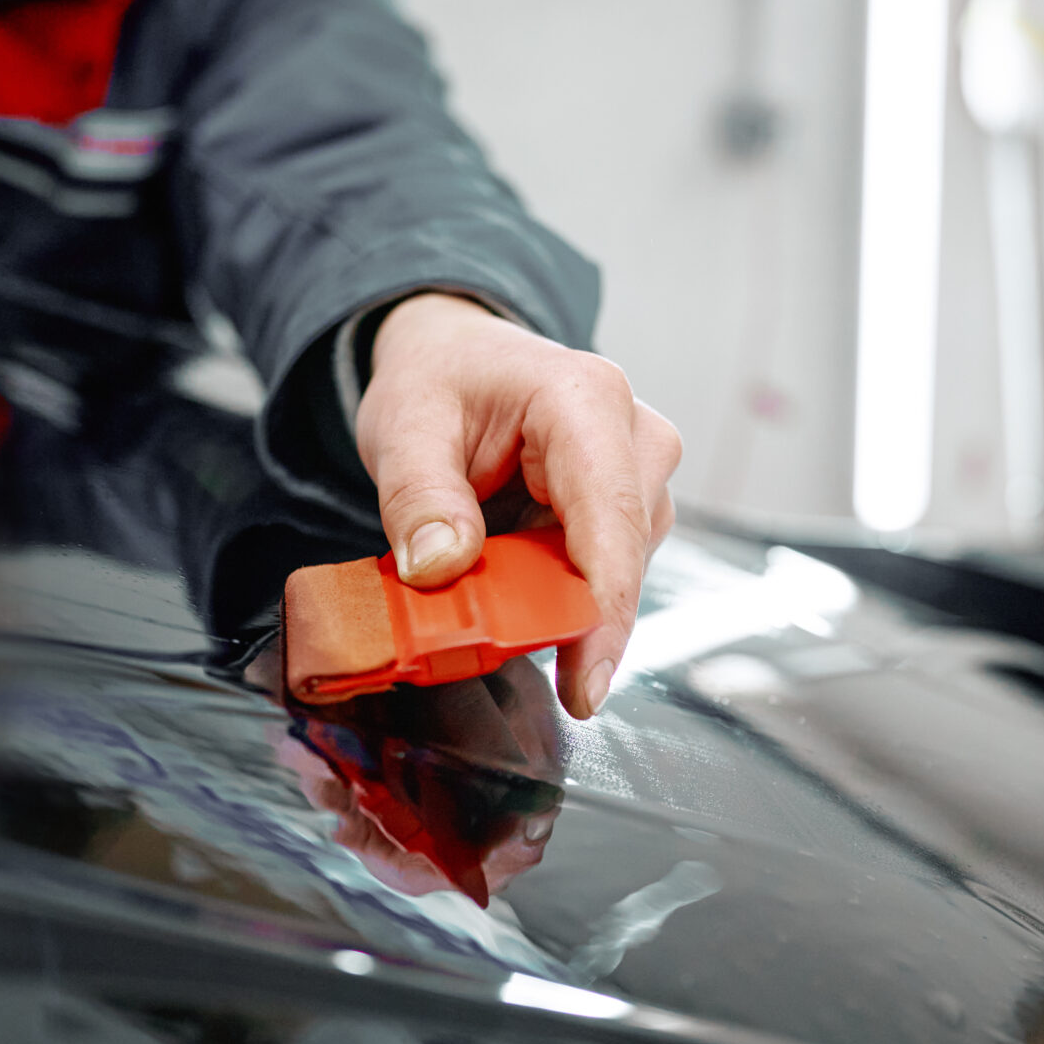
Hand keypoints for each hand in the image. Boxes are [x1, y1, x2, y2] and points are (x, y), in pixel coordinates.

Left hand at [354, 292, 681, 718]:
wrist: (456, 356)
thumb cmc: (439, 379)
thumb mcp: (403, 425)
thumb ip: (418, 495)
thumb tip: (440, 568)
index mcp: (585, 400)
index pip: (613, 520)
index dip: (604, 613)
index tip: (585, 687)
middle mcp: (633, 432)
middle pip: (622, 554)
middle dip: (563, 612)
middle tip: (487, 640)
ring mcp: (640, 470)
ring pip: (617, 569)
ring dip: (554, 597)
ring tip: (486, 586)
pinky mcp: (631, 503)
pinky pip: (604, 568)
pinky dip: (554, 588)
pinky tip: (512, 578)